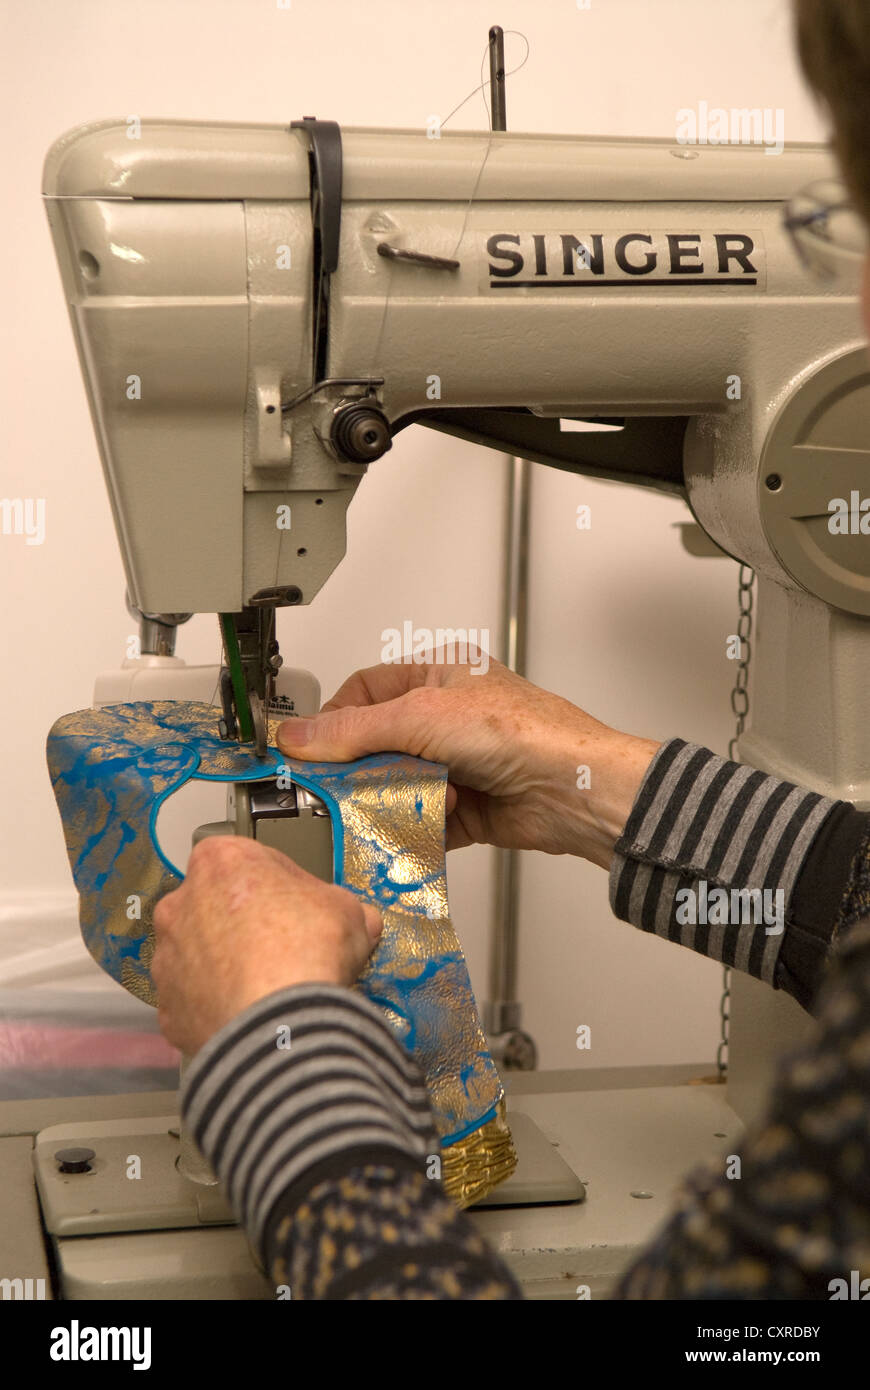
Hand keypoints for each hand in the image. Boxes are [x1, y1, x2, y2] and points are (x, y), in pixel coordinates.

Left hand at [152, 835, 382, 1054]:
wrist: (280, 1021)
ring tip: (266, 988)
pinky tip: (249, 1015)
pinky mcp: (168, 1007)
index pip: (250, 861)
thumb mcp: (347, 909)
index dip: (280, 884)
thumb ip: (337, 906)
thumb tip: (357, 921)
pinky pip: (195, 1001)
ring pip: (199, 955)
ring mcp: (168, 958)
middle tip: (282, 948)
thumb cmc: (308, 949)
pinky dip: (218, 1006)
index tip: (300, 905)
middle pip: (215, 906)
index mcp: (220, 862)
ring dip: (226, 966)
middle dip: (244, 925)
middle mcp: (181, 903)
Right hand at [277, 654, 660, 868]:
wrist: (571, 789)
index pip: (364, 692)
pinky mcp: (465, 808)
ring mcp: (456, 763)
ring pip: (395, 785)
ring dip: (391, 799)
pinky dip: (412, 828)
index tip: (307, 752)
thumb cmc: (520, 733)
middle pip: (376, 744)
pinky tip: (411, 828)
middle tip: (338, 788)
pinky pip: (419, 820)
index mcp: (439, 675)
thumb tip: (296, 736)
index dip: (334, 721)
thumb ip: (352, 730)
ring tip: (393, 804)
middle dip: (361, 768)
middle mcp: (446, 717)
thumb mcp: (420, 717)